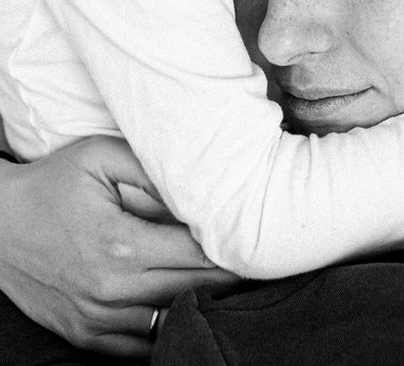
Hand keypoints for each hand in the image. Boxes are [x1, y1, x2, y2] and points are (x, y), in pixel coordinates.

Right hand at [0, 136, 236, 357]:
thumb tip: (194, 188)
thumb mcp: (100, 157)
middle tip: (251, 260)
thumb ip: (150, 170)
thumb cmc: (52, 183)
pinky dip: (163, 330)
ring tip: (223, 283)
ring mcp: (96, 317)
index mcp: (122, 244)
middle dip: (225, 276)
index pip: (197, 253)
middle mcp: (112, 288)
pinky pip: (137, 346)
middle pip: (191, 289)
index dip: (228, 246)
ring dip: (198, 303)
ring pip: (168, 320)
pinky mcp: (82, 333)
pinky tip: (182, 308)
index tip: (248, 236)